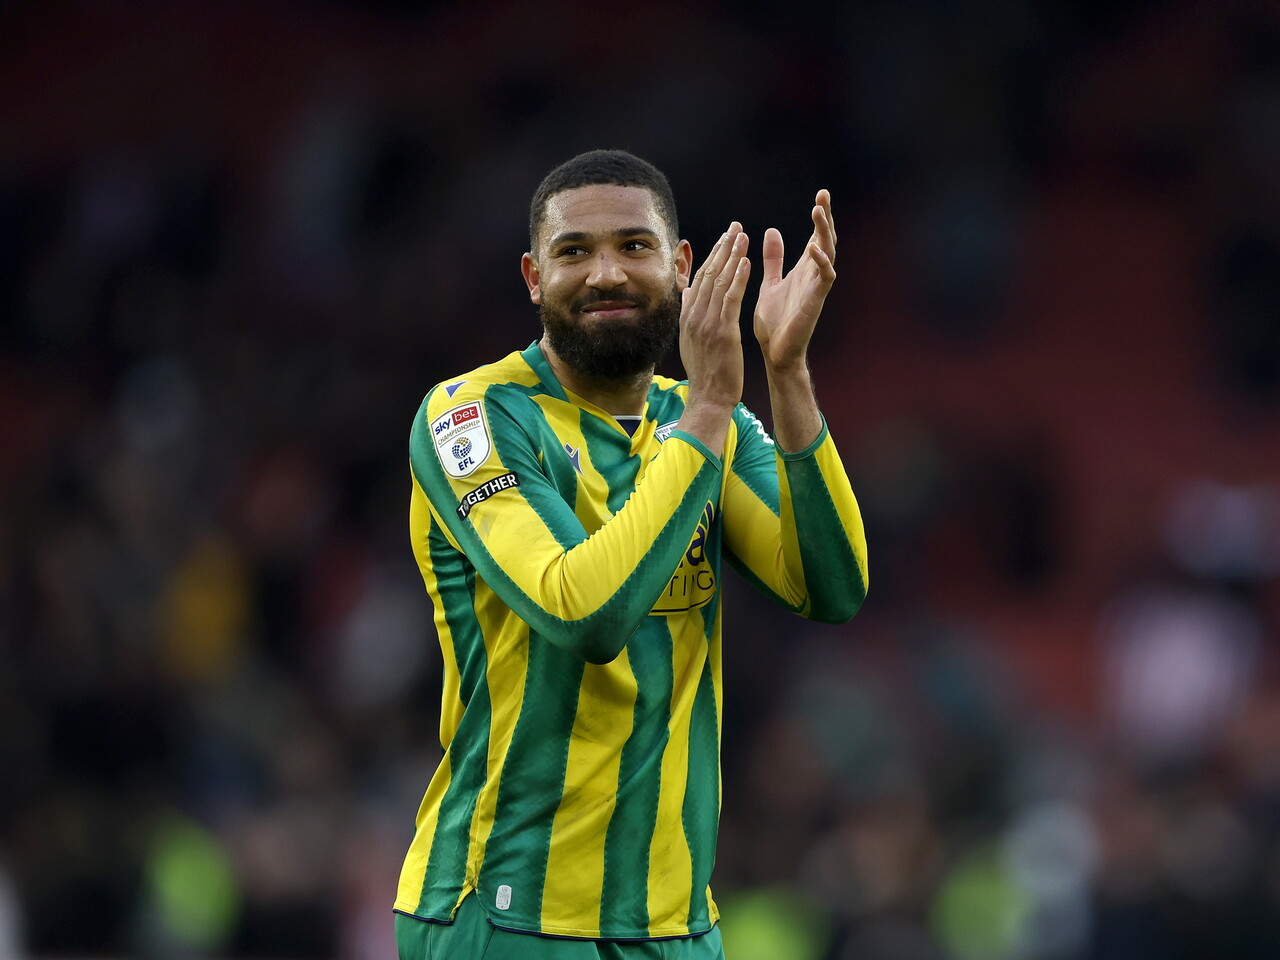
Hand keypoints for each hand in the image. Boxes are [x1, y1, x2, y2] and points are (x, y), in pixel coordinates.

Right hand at [679, 222, 750, 410]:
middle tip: (734, 226)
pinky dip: (738, 278)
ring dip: (731, 256)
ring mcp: (707, 324)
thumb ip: (691, 314)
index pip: (700, 278)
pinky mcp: (723, 332)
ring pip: (719, 282)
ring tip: (742, 235)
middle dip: (723, 247)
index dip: (712, 255)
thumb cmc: (707, 373)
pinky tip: (745, 261)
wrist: (709, 398)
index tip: (724, 237)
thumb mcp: (692, 340)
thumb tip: (688, 291)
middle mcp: (694, 316)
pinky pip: (730, 300)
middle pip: (709, 274)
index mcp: (688, 317)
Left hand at [753, 190, 836, 369]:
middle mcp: (813, 275)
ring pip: (828, 254)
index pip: (816, 237)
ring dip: (824, 233)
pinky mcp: (815, 301)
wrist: (775, 352)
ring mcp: (816, 288)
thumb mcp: (771, 282)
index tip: (821, 194)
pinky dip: (822, 263)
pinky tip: (814, 248)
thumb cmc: (775, 322)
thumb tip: (772, 231)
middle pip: (826, 240)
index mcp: (804, 270)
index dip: (820, 217)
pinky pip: (825, 279)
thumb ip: (774, 259)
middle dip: (826, 218)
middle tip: (823, 195)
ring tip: (818, 213)